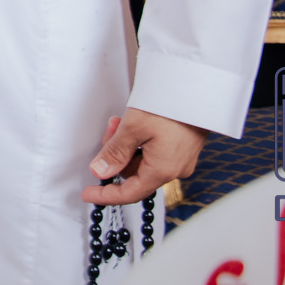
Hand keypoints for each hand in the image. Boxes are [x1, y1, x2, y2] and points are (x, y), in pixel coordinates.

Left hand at [83, 108, 205, 204]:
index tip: (88, 194)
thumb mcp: (133, 127)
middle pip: (134, 173)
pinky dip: (140, 141)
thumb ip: (114, 152)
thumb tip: (99, 171)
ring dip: (127, 144)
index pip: (130, 193)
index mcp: (163, 170)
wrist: (197, 90)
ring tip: (120, 121)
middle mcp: (175, 169)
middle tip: (109, 130)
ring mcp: (181, 159)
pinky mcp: (183, 148)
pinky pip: (155, 152)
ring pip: (143, 160)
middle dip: (116, 154)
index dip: (106, 195)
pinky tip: (135, 122)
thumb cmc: (169, 106)